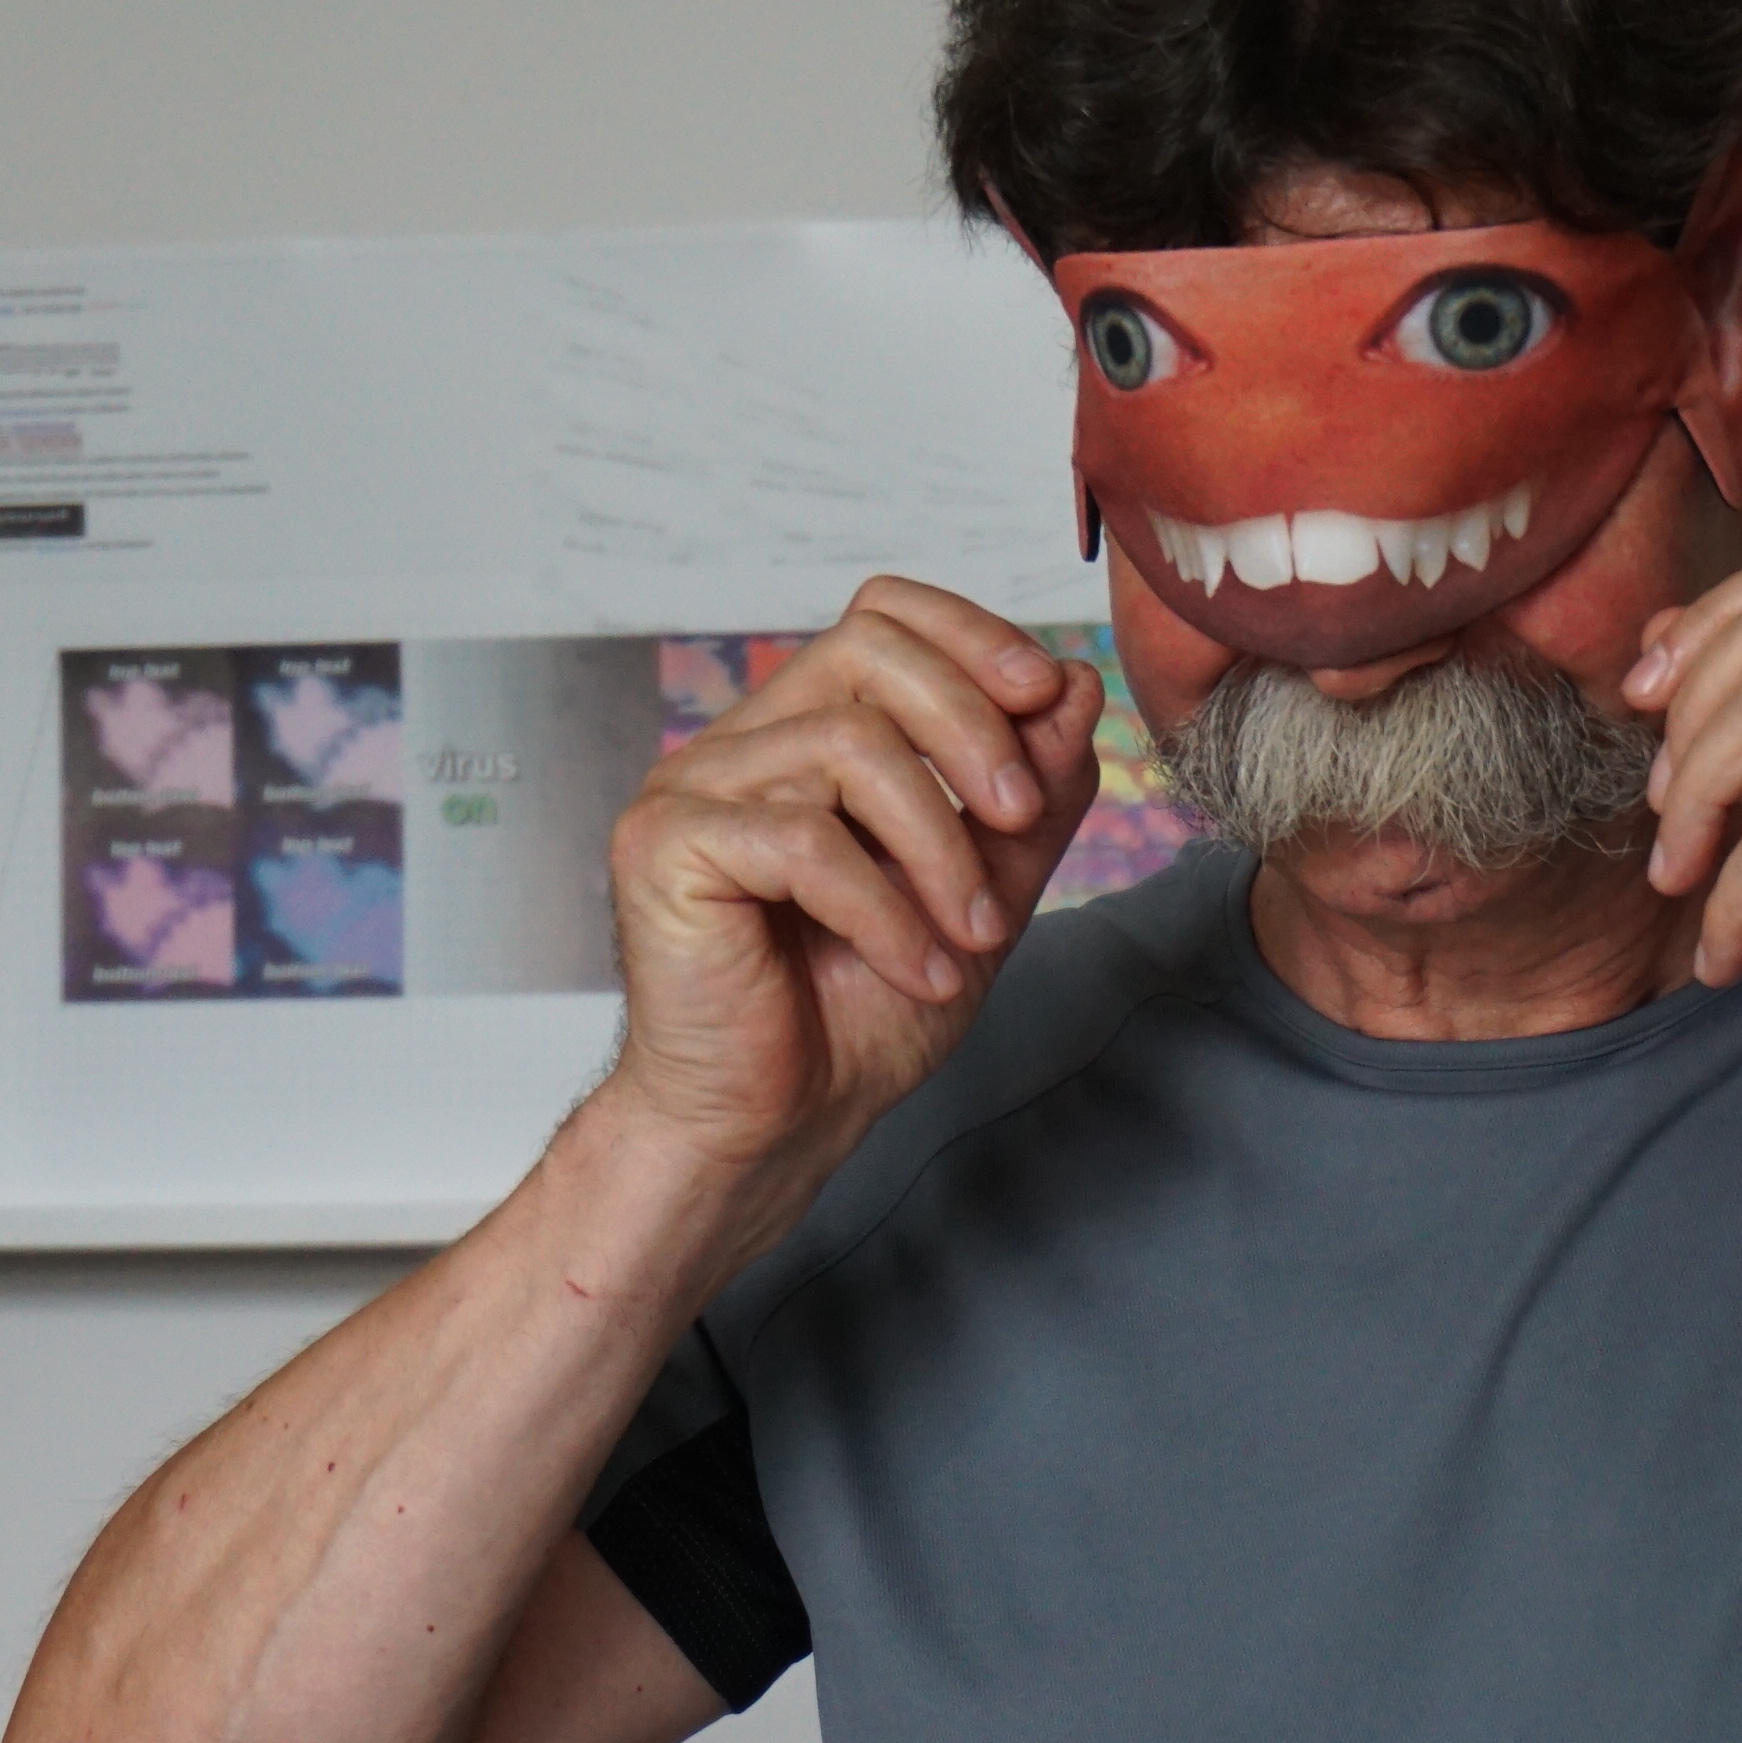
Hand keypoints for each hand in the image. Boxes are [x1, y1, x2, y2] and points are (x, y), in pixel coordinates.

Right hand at [593, 579, 1105, 1215]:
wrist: (776, 1125)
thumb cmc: (859, 1016)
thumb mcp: (984, 892)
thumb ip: (1030, 796)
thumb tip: (1078, 684)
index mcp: (809, 733)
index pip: (882, 617)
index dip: (970, 636)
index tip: (1045, 696)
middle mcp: (745, 743)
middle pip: (866, 651)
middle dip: (970, 727)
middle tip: (1020, 820)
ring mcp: (693, 787)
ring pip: (847, 750)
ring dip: (939, 848)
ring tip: (972, 936)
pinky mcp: (663, 845)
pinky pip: (802, 841)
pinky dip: (885, 912)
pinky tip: (921, 970)